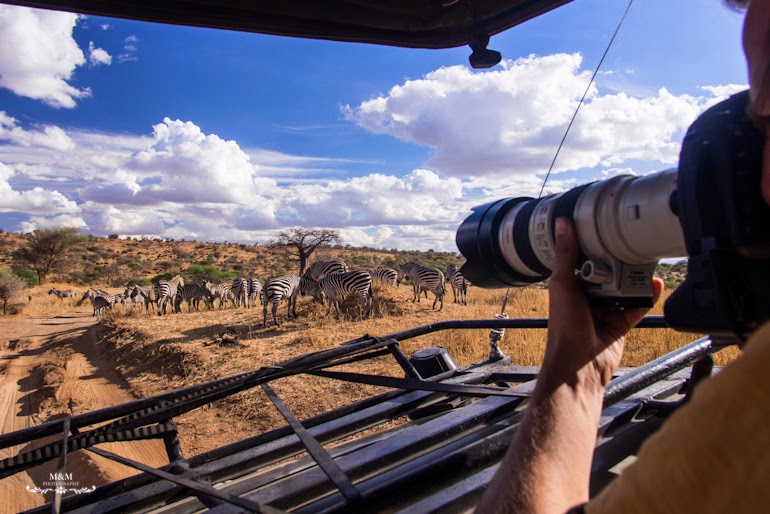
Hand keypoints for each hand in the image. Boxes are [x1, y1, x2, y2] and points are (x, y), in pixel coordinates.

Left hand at [543, 217, 663, 391]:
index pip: (584, 261)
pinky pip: (638, 306)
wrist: (579, 364)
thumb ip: (566, 254)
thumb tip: (562, 223)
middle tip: (633, 241)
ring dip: (635, 277)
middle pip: (607, 274)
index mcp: (570, 287)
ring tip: (647, 258)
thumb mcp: (563, 284)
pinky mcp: (622, 323)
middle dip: (618, 261)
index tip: (606, 227)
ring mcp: (606, 310)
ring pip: (624, 288)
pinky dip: (648, 296)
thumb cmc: (564, 327)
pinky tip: (656, 283)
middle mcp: (587, 298)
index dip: (594, 247)